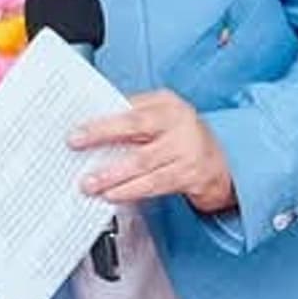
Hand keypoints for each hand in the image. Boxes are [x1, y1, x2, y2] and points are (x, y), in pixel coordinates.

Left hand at [74, 89, 237, 216]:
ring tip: (92, 183)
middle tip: (77, 145)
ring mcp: (187, 148)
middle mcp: (179, 121)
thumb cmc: (181, 138)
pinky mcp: (190, 174)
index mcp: (167, 103)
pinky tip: (114, 195)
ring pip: (144, 162)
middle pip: (136, 127)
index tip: (77, 131)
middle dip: (103, 137)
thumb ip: (131, 119)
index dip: (102, 121)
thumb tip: (89, 129)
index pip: (130, 108)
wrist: (220, 163)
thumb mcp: (160, 119)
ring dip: (113, 175)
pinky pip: (155, 184)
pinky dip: (132, 191)